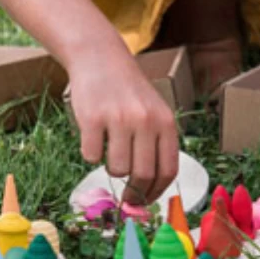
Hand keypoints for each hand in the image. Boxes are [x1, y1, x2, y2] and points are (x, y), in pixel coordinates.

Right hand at [68, 48, 179, 204]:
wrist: (100, 57)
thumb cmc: (129, 92)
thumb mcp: (153, 112)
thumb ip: (156, 145)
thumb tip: (149, 191)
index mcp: (165, 122)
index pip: (168, 170)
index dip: (157, 192)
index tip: (146, 201)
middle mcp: (145, 121)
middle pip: (143, 175)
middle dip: (134, 192)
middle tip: (126, 195)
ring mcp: (119, 119)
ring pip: (118, 169)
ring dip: (112, 169)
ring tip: (111, 152)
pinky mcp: (92, 118)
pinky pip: (92, 156)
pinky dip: (91, 154)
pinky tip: (93, 137)